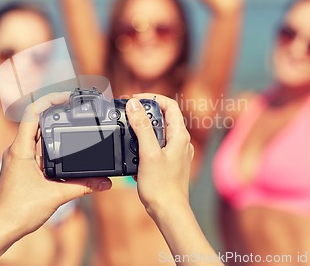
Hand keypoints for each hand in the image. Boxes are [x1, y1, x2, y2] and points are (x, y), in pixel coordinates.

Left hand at [0, 93, 111, 258]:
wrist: (1, 228)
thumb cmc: (18, 211)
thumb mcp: (56, 196)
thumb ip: (83, 186)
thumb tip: (105, 182)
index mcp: (20, 149)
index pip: (32, 113)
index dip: (50, 100)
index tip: (67, 98)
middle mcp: (17, 149)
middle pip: (36, 120)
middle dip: (56, 111)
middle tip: (75, 106)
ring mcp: (18, 158)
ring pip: (37, 134)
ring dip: (54, 127)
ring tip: (73, 121)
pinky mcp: (22, 167)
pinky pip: (37, 148)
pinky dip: (51, 144)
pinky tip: (65, 148)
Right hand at [126, 94, 193, 214]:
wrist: (168, 212)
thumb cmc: (162, 186)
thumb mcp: (148, 153)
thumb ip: (142, 127)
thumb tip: (134, 105)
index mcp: (180, 136)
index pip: (169, 105)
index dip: (152, 98)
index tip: (134, 99)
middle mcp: (181, 142)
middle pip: (164, 116)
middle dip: (145, 112)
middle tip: (128, 113)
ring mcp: (176, 153)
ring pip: (159, 132)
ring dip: (143, 128)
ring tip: (128, 132)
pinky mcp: (169, 163)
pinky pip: (157, 146)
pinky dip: (144, 143)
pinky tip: (134, 153)